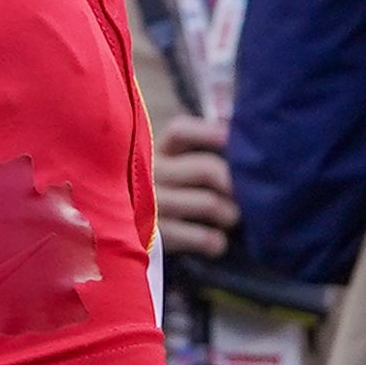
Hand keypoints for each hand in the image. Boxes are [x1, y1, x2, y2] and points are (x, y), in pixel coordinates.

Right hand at [154, 113, 238, 259]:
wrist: (120, 239)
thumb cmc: (158, 197)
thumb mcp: (165, 167)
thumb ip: (194, 147)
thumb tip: (230, 123)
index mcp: (151, 151)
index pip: (181, 131)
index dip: (213, 133)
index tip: (234, 141)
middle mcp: (148, 174)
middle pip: (209, 169)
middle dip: (235, 184)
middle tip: (245, 195)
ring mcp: (151, 205)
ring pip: (212, 204)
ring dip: (230, 215)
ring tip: (226, 219)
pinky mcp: (157, 237)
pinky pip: (205, 238)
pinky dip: (217, 242)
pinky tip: (211, 241)